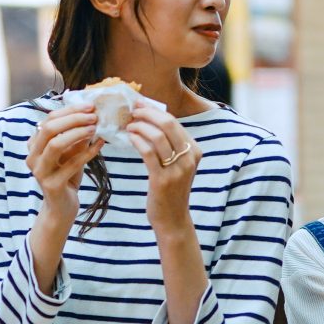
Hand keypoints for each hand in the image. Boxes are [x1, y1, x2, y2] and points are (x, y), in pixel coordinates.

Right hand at [25, 106, 102, 227]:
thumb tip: (92, 114)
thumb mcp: (71, 152)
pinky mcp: (52, 184)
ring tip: (95, 128)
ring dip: (77, 133)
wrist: (62, 207)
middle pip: (49, 128)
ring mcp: (40, 171)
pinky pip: (72, 164)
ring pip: (56, 144)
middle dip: (73, 119)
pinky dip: (88, 152)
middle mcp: (33, 157)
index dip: (70, 110)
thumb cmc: (67, 176)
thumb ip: (76, 135)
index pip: (49, 120)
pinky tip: (100, 144)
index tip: (90, 106)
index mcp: (34, 145)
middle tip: (94, 116)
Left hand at [129, 103, 198, 234]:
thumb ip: (170, 145)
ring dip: (139, 126)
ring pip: (157, 136)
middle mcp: (190, 158)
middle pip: (168, 124)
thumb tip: (150, 119)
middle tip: (132, 111)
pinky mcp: (163, 179)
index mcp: (195, 150)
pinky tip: (129, 138)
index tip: (139, 105)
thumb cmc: (171, 189)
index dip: (154, 110)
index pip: (174, 122)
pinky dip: (137, 141)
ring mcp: (178, 169)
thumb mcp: (178, 165)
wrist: (173, 219)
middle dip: (147, 113)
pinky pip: (148, 153)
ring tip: (128, 126)